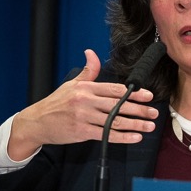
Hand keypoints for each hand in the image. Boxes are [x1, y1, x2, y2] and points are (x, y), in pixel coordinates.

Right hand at [7, 49, 158, 160]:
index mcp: (85, 88)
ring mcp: (83, 117)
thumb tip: (91, 52)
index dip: (133, 93)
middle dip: (139, 109)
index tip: (148, 96)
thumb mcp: (71, 84)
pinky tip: (135, 138)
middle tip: (154, 113)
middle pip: (118, 105)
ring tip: (149, 126)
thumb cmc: (56, 103)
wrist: (36, 122)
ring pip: (115, 121)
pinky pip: (106, 135)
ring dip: (135, 124)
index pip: (114, 89)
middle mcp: (85, 101)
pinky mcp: (81, 132)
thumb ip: (87, 71)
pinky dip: (123, 137)